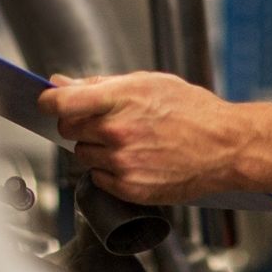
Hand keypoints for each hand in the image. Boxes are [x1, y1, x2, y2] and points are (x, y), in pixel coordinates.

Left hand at [36, 72, 247, 204]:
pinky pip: (98, 178)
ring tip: (128, 140)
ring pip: (82, 154)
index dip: (49, 101)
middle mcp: (118, 132)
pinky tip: (135, 159)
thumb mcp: (148, 83)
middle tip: (106, 120)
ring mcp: (123, 162)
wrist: (225, 146)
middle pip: (68, 128)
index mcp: (121, 99)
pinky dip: (109, 170)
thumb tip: (60, 83)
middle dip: (79, 122)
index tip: (47, 101)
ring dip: (95, 147)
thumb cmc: (192, 110)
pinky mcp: (130, 188)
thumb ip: (99, 84)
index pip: (63, 102)